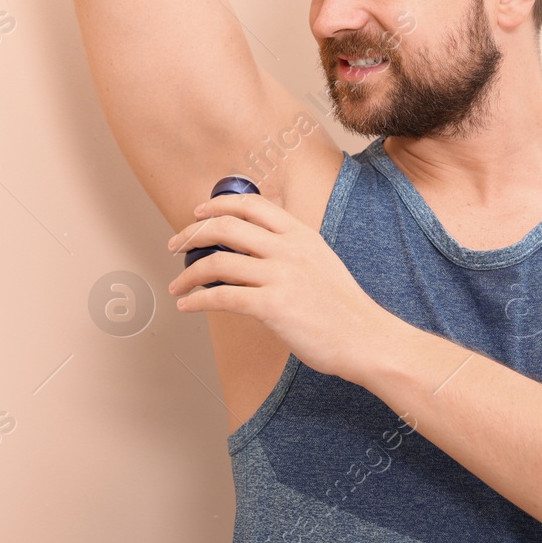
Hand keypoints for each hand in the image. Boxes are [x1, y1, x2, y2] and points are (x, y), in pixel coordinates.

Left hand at [165, 193, 395, 382]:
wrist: (366, 338)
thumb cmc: (342, 307)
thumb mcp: (321, 261)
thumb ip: (291, 247)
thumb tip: (255, 241)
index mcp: (301, 234)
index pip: (251, 204)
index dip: (218, 204)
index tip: (198, 213)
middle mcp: (290, 249)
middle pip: (227, 227)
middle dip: (192, 234)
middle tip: (176, 246)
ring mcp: (282, 276)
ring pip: (218, 262)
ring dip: (188, 274)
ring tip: (177, 285)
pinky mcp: (274, 306)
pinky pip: (222, 298)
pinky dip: (197, 300)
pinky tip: (188, 306)